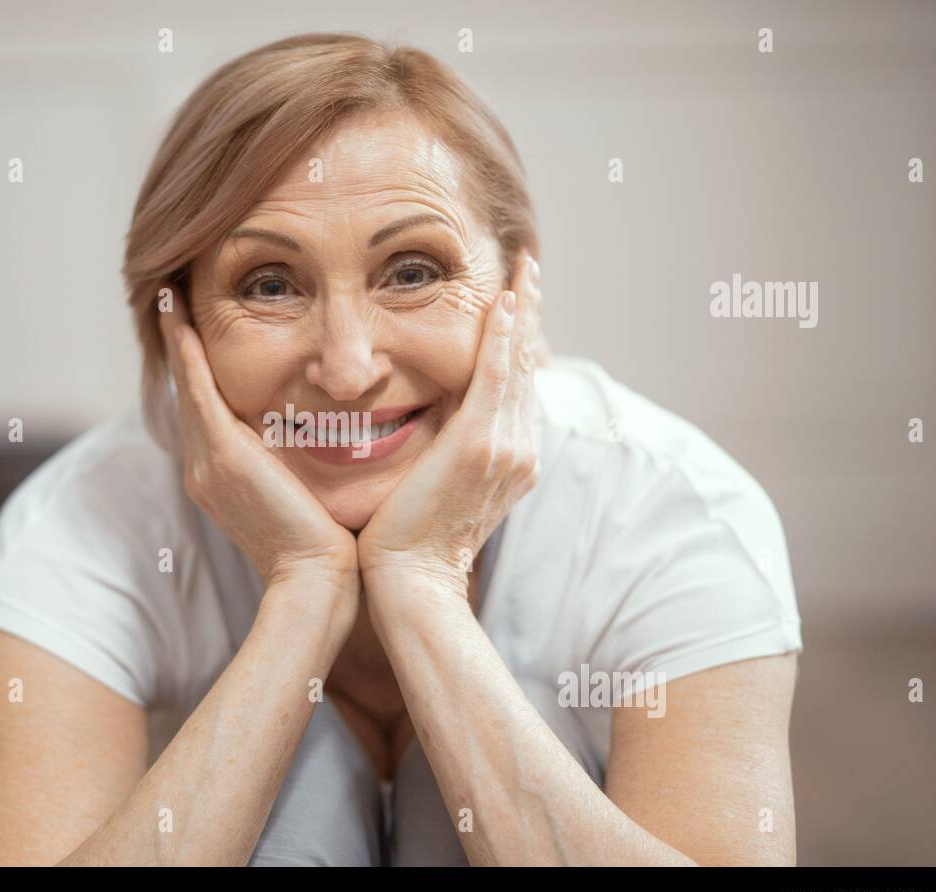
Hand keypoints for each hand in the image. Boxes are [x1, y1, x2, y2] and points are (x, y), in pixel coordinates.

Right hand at [158, 283, 359, 591]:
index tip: (194, 330)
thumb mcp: (306, 495)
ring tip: (169, 296)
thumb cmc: (328, 546)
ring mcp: (208, 463)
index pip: (206, 411)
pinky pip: (198, 391)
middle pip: (188, 393)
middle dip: (178, 345)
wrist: (318, 583)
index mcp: (222, 478)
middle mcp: (204, 468)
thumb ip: (301, 464)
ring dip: (177, 338)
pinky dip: (186, 352)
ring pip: (188, 386)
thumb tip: (328, 435)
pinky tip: (180, 317)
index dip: (197, 369)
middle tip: (170, 297)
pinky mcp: (223, 456)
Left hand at [357, 251, 541, 601]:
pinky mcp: (478, 444)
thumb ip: (441, 446)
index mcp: (510, 458)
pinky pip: (496, 377)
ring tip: (521, 268)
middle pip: (527, 366)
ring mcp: (504, 447)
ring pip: (517, 364)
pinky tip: (503, 302)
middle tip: (527, 266)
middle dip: (528, 313)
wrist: (410, 580)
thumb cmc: (407, 539)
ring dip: (520, 311)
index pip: (517, 386)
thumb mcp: (434, 483)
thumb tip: (426, 412)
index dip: (519, 340)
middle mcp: (518, 449)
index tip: (515, 300)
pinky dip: (502, 338)